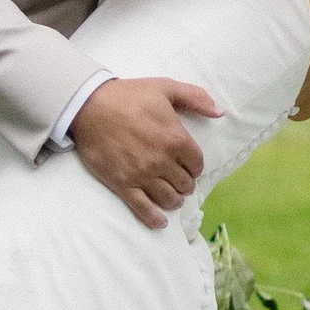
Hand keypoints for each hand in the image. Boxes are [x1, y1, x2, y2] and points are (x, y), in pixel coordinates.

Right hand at [70, 76, 221, 228]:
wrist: (89, 106)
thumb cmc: (128, 95)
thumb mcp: (165, 87)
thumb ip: (196, 97)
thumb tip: (220, 112)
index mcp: (176, 138)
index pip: (197, 163)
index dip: (195, 165)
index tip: (189, 165)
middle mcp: (162, 161)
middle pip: (185, 183)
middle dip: (185, 183)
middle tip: (180, 180)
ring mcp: (142, 175)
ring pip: (168, 198)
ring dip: (174, 199)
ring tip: (172, 197)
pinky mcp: (123, 185)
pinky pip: (143, 209)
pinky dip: (154, 218)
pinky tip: (161, 222)